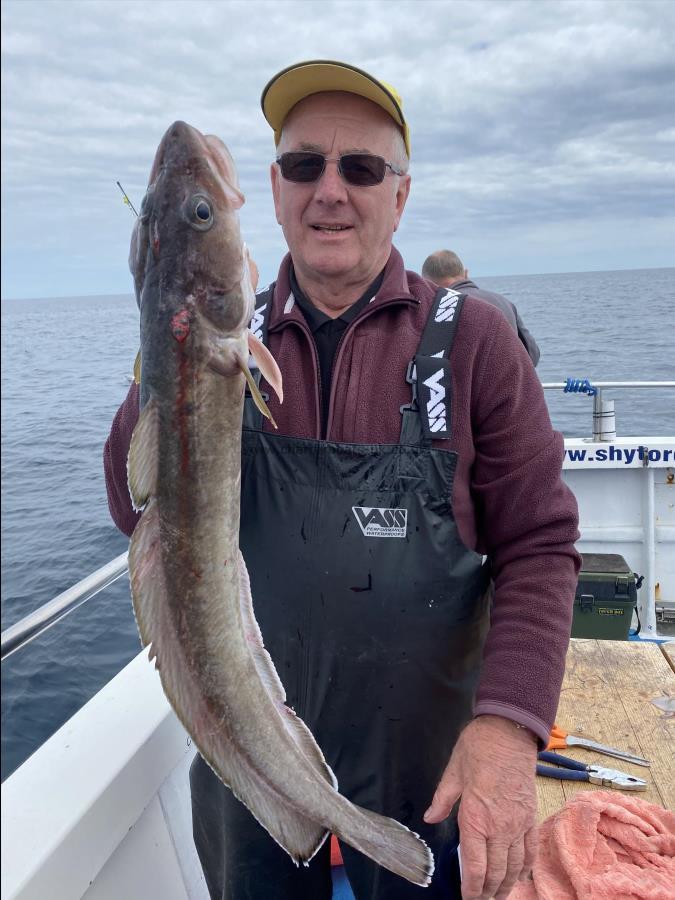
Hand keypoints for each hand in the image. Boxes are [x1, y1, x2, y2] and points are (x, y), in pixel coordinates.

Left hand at [424, 715, 537, 898]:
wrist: (509, 733)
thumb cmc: (478, 749)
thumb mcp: (452, 772)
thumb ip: (441, 800)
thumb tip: (430, 818)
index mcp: (475, 818)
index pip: (474, 866)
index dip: (471, 889)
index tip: (467, 898)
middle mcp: (499, 827)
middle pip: (496, 872)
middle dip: (488, 892)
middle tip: (480, 899)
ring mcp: (518, 824)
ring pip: (514, 866)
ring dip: (506, 885)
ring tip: (498, 894)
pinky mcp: (531, 817)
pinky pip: (530, 850)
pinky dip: (524, 867)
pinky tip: (519, 875)